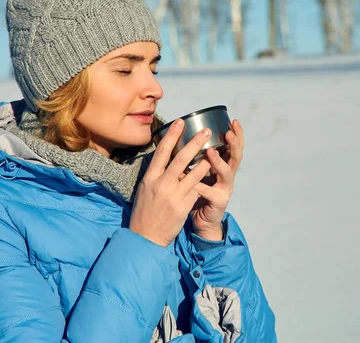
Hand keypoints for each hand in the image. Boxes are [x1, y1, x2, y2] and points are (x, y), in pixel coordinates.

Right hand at [130, 119, 212, 246]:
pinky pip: (196, 190)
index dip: (171, 136)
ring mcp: (172, 195)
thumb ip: (156, 175)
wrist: (145, 236)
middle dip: (194, 143)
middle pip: (180, 159)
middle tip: (205, 132)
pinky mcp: (182, 206)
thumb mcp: (146, 189)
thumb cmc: (145, 211)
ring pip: (193, 174)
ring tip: (214, 150)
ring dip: (205, 161)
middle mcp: (161, 184)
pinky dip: (202, 182)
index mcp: (150, 177)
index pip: (161, 152)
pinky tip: (210, 175)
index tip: (180, 122)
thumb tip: (166, 160)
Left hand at [190, 120, 244, 240]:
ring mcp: (225, 189)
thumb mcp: (196, 173)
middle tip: (228, 132)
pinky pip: (210, 193)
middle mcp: (228, 176)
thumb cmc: (196, 193)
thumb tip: (179, 139)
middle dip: (234, 143)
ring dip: (219, 162)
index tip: (233, 120)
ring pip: (227, 173)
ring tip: (211, 152)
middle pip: (236, 157)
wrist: (201, 220)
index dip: (236, 134)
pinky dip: (202, 187)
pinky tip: (195, 183)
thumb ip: (194, 159)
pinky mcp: (219, 202)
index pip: (233, 147)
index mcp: (223, 166)